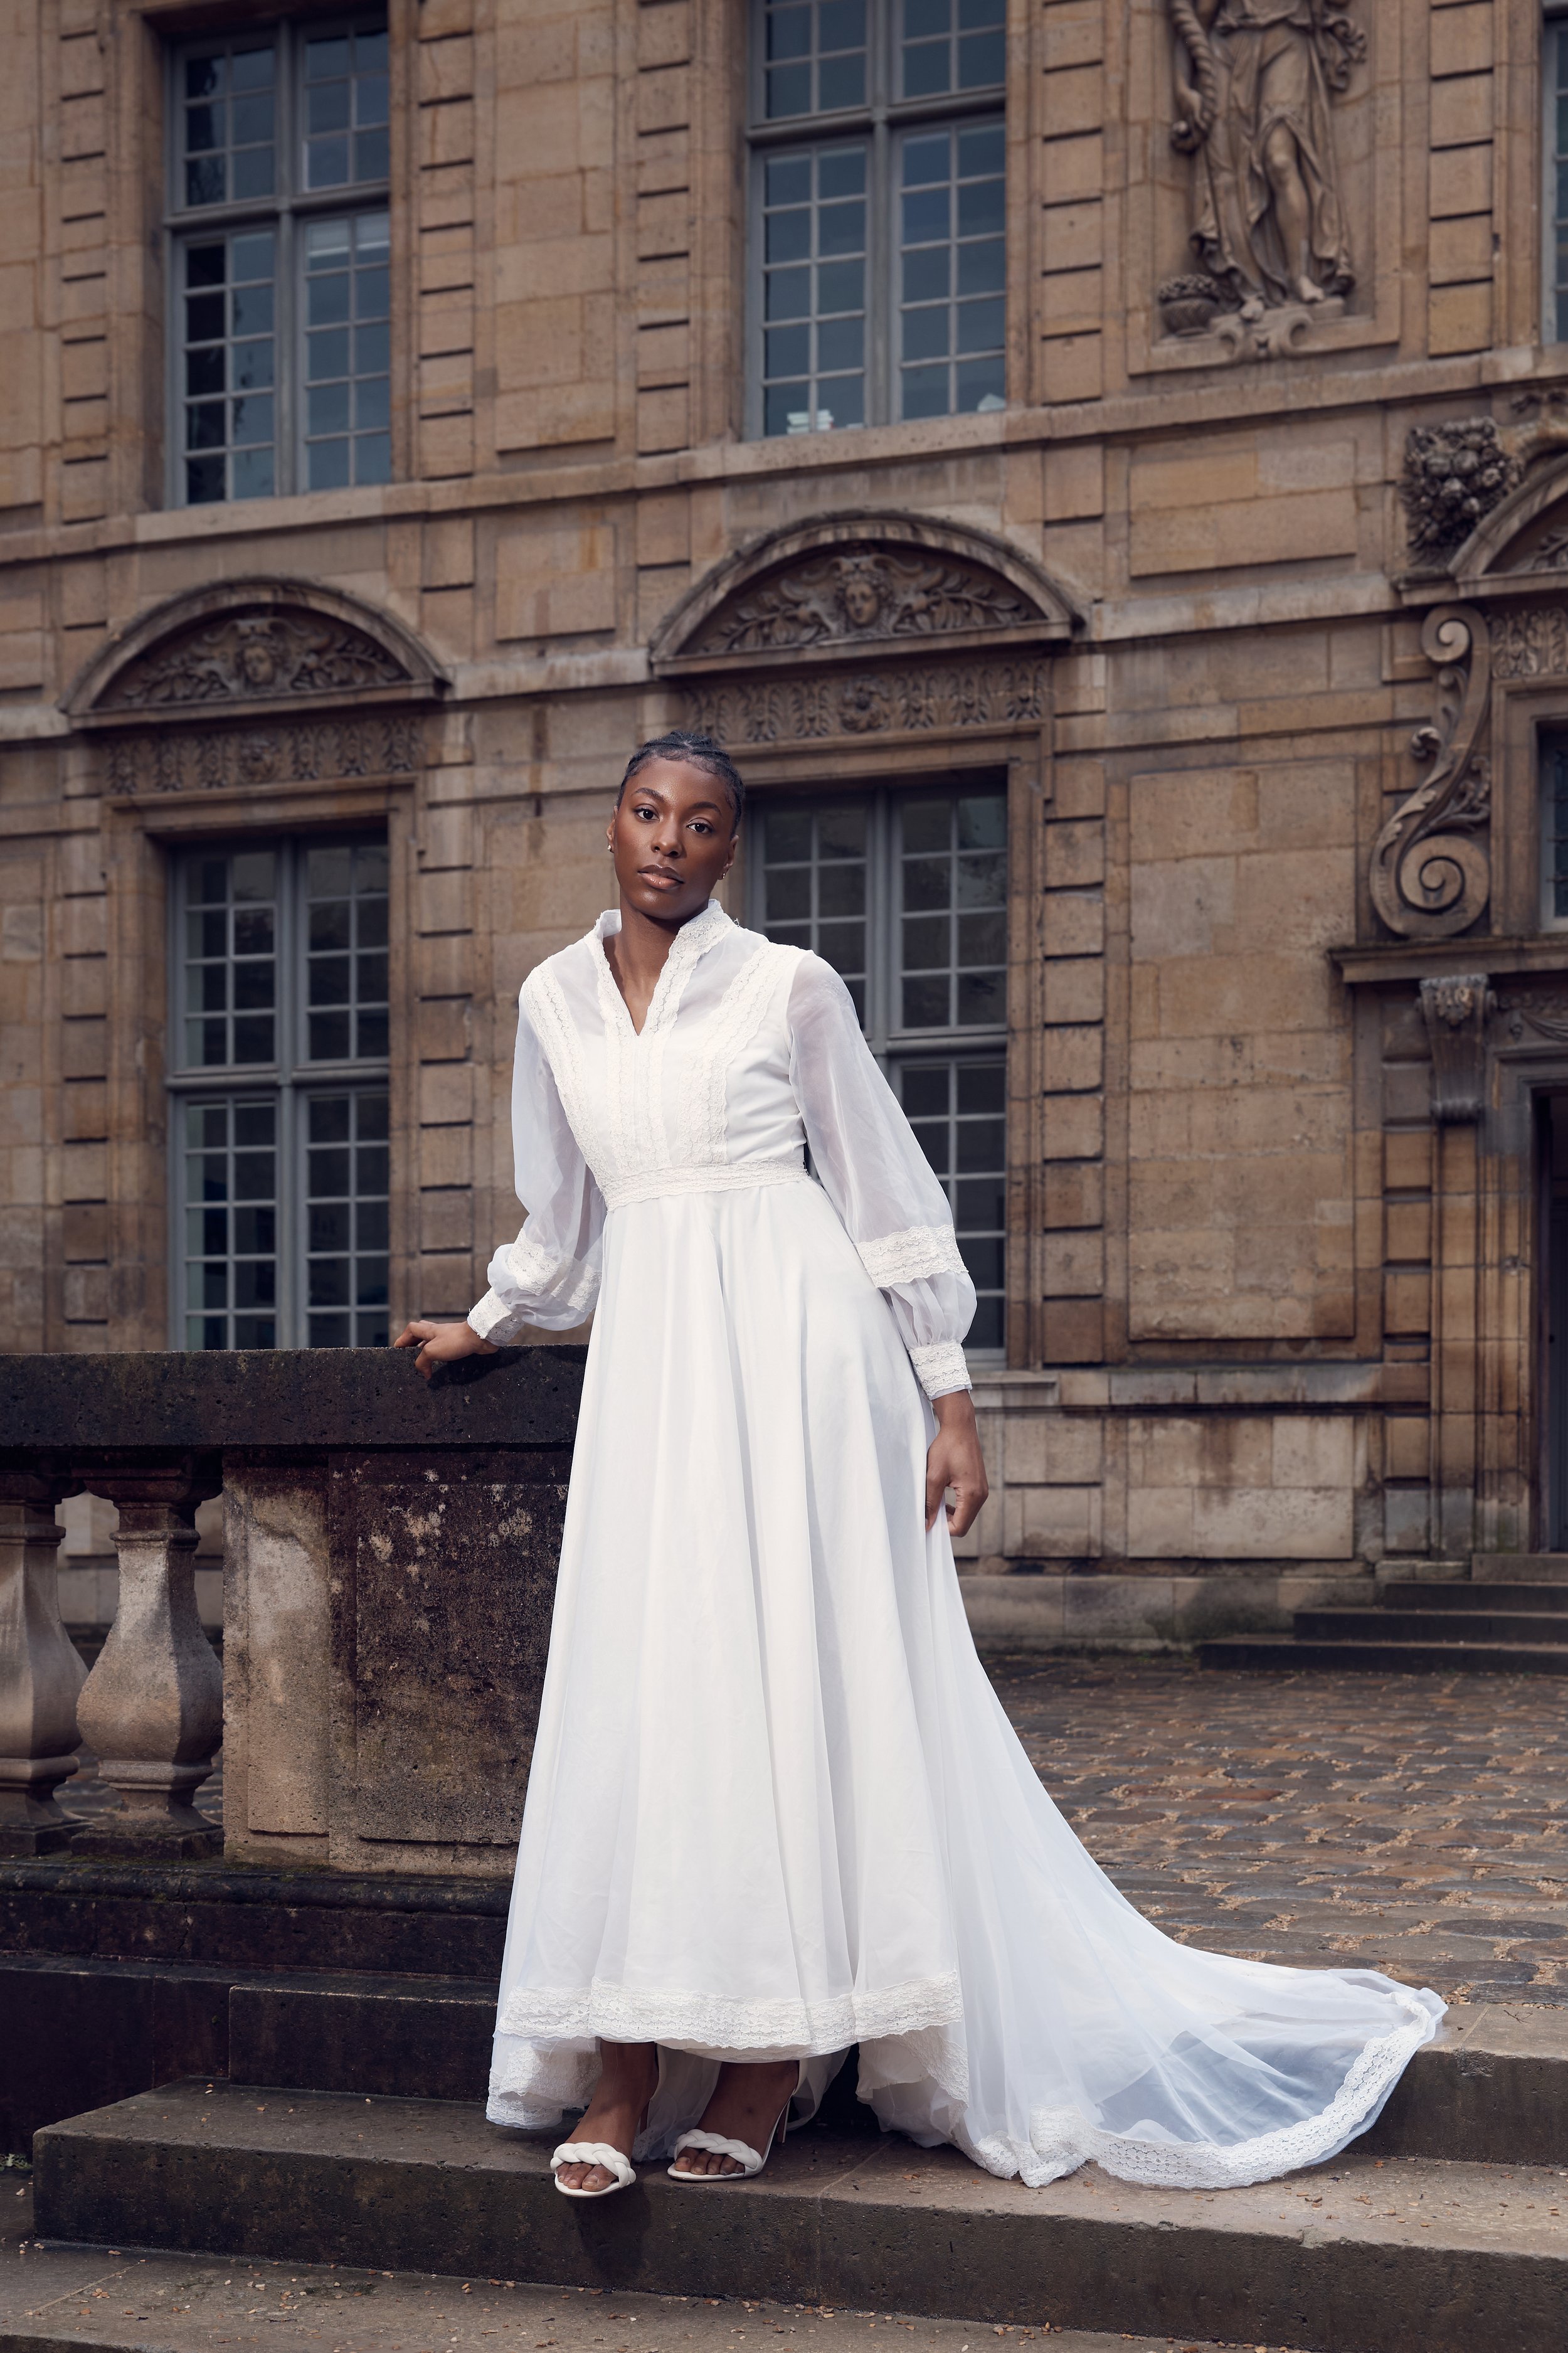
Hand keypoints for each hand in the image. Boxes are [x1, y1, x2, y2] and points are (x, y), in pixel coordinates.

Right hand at [392, 1319, 497, 1382]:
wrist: (480, 1337)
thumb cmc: (456, 1340)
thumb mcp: (432, 1351)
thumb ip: (422, 1362)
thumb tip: (423, 1373)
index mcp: (428, 1330)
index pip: (410, 1330)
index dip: (402, 1340)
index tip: (397, 1351)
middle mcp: (438, 1332)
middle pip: (420, 1334)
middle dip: (413, 1345)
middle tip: (410, 1357)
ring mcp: (448, 1338)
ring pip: (433, 1343)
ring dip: (427, 1353)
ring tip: (425, 1366)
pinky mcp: (458, 1345)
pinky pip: (445, 1351)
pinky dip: (440, 1359)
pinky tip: (441, 1368)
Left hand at [925, 1390, 988, 1536]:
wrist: (960, 1427)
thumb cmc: (947, 1448)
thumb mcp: (933, 1476)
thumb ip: (930, 1502)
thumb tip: (927, 1524)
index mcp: (972, 1495)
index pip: (960, 1527)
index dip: (942, 1529)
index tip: (928, 1521)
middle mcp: (982, 1495)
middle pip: (964, 1523)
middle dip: (946, 1522)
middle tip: (929, 1512)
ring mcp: (983, 1490)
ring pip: (966, 1514)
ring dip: (950, 1513)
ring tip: (934, 1502)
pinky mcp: (979, 1485)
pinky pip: (968, 1504)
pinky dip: (956, 1505)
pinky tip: (943, 1495)